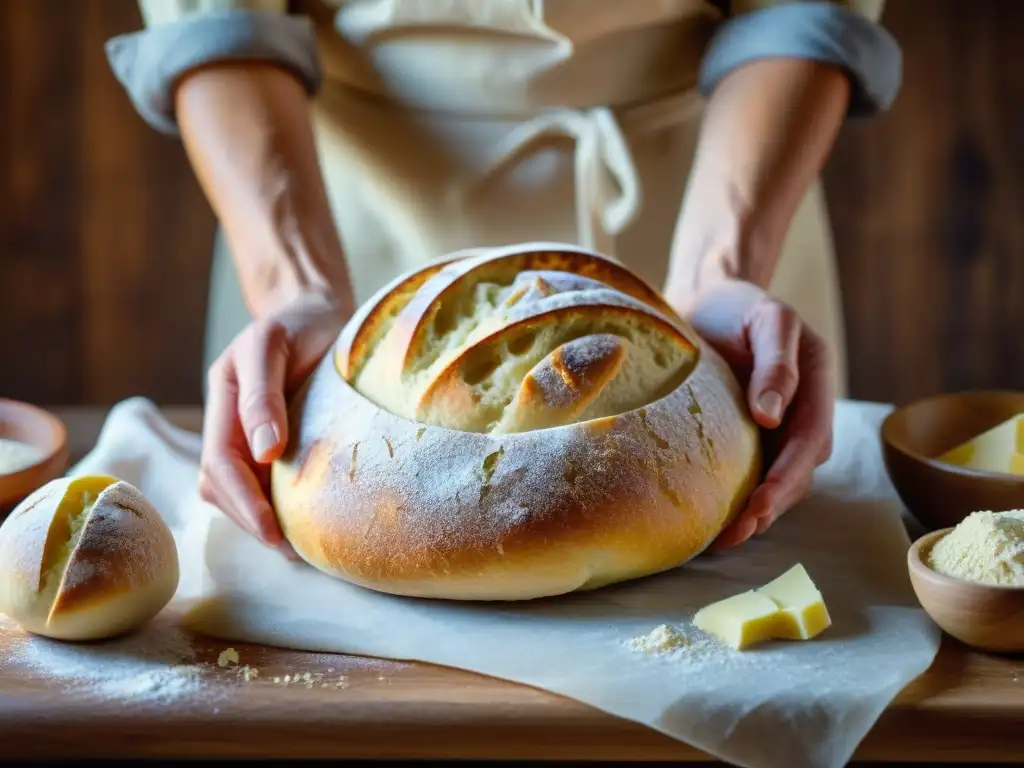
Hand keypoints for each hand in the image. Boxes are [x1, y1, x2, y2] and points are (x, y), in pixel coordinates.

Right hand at [198, 290, 349, 557]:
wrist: (317, 312)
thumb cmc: (298, 323)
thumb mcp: (273, 344)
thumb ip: (263, 395)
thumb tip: (264, 452)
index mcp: (223, 399)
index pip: (220, 464)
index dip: (243, 501)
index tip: (273, 531)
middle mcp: (230, 422)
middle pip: (222, 487)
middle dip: (251, 521)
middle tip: (292, 551)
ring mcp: (248, 435)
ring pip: (238, 491)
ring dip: (260, 520)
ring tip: (298, 545)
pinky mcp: (271, 444)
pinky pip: (263, 484)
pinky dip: (277, 507)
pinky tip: (303, 521)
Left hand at [684, 279, 834, 550]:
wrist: (708, 301)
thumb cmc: (737, 307)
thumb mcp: (766, 320)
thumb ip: (776, 364)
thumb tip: (771, 418)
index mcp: (817, 383)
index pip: (809, 442)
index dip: (786, 478)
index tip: (759, 506)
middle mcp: (806, 412)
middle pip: (797, 472)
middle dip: (769, 508)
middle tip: (731, 536)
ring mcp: (782, 429)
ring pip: (777, 482)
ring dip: (755, 513)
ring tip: (720, 541)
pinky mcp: (754, 439)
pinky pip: (753, 476)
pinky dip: (739, 501)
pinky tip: (714, 522)